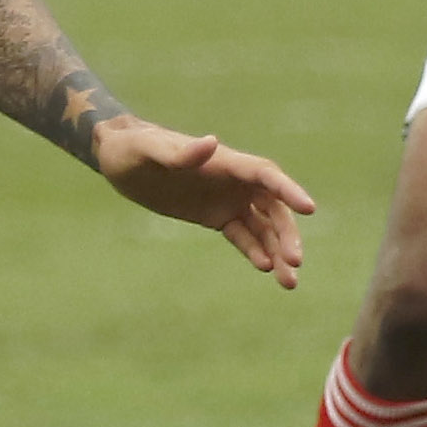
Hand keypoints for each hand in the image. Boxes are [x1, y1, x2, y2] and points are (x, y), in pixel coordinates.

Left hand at [89, 112, 315, 288]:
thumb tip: (212, 143)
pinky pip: (243, 236)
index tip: (309, 209)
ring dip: (278, 251)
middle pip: (273, 207)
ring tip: (289, 282)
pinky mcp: (216, 216)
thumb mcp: (150, 150)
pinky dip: (255, 251)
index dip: (288, 190)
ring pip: (263, 226)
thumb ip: (180, 152)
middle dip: (286, 233)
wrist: (118, 159)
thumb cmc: (133, 147)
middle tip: (295, 261)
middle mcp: (233, 180)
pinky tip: (266, 269)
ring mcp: (227, 199)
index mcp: (224, 161)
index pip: (265, 175)